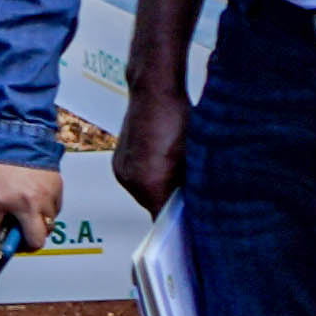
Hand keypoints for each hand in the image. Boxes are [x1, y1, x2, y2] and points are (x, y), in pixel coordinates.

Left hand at [0, 156, 61, 244]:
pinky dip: (47, 211)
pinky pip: (56, 209)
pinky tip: (35, 203)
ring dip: (36, 226)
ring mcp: (44, 196)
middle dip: (23, 245)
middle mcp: (24, 203)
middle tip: (15, 241)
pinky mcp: (56, 186)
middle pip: (33, 241)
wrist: (14, 126)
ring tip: (25, 219)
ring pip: (48, 226)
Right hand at [110, 79, 191, 216]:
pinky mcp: (118, 162)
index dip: (178, 222)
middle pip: (152, 206)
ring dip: (160, 189)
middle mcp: (130, 181)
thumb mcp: (194, 157)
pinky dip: (149, 177)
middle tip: (190, 194)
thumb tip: (197, 204)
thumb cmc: (176, 118)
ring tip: (176, 172)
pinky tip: (163, 162)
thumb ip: (192, 186)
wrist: (153, 91)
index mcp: (150, 183)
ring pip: (144, 193)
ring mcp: (121, 171)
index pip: (163, 218)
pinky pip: (136, 180)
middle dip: (170, 202)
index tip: (191, 224)